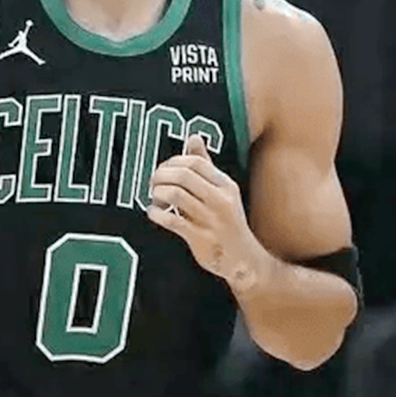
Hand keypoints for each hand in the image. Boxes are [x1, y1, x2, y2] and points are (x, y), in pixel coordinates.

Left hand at [145, 134, 267, 288]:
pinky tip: (154, 213)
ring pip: (175, 195)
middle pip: (183, 175)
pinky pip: (171, 220)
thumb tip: (193, 136)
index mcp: (225, 185)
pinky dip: (156, 214)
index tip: (164, 169)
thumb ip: (205, 164)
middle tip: (153, 182)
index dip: (173, 162)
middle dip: (161, 175)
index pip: (195, 162)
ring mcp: (210, 220)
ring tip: (155, 198)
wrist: (242, 259)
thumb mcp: (222, 191)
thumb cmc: (227, 222)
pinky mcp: (199, 239)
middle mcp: (220, 200)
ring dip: (157, 194)